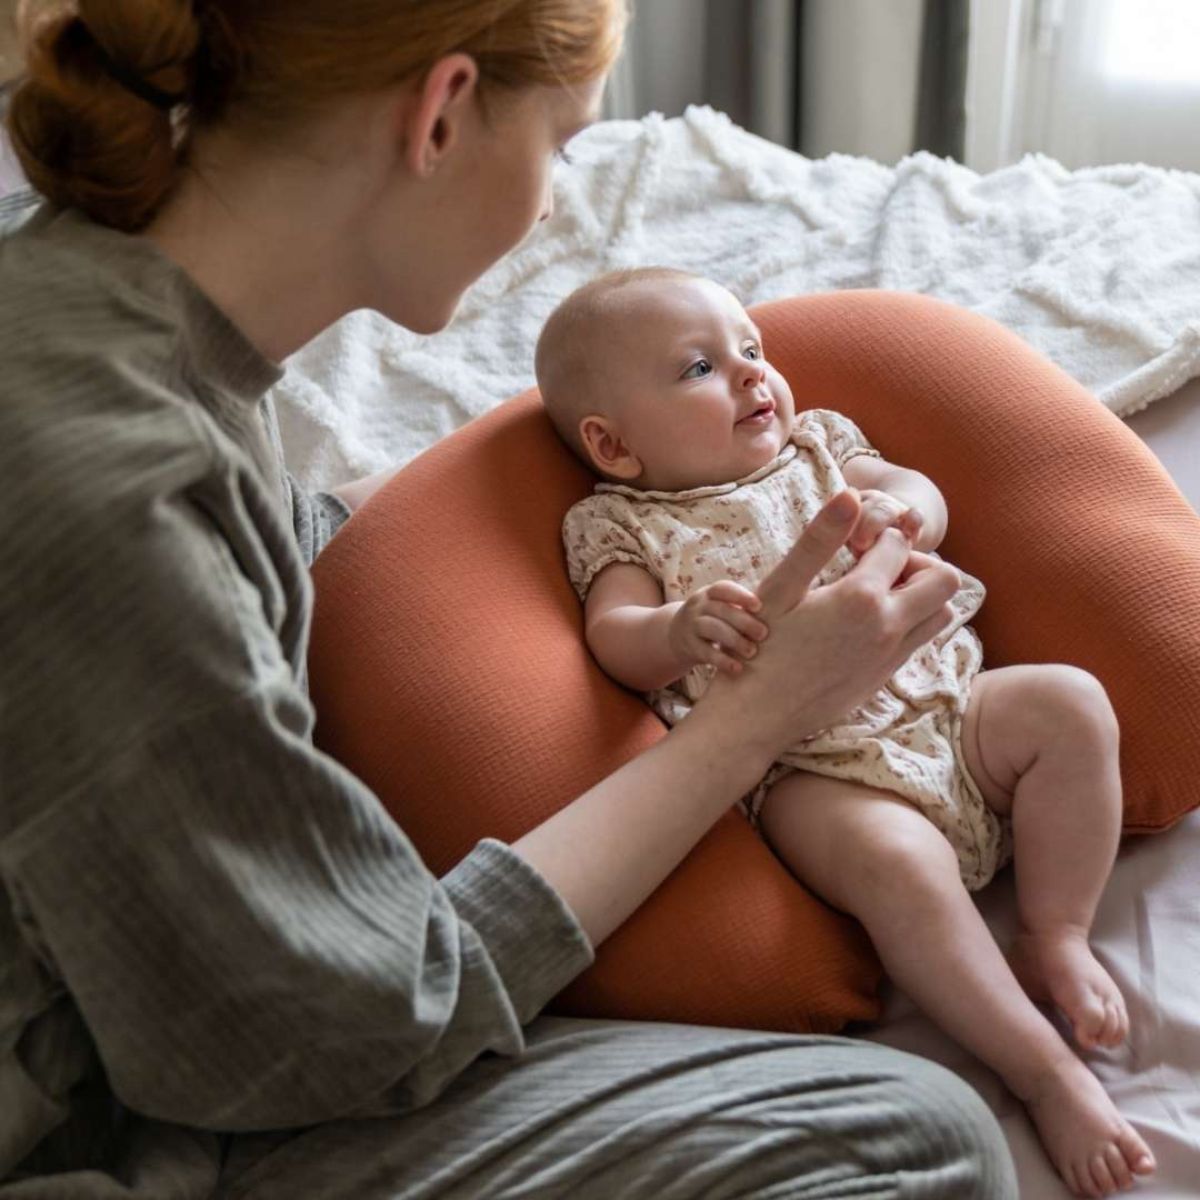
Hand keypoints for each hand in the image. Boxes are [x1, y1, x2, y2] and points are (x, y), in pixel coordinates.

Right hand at [668, 580, 768, 675]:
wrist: (675, 636)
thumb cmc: (711, 619)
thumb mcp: (718, 607)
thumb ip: (740, 608)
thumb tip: (779, 610)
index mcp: (709, 594)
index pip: (722, 589)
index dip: (741, 596)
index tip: (758, 606)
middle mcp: (698, 607)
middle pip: (721, 610)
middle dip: (744, 622)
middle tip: (763, 634)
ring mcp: (691, 626)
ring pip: (712, 629)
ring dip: (734, 640)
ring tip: (752, 652)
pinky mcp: (689, 647)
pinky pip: (706, 653)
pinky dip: (723, 661)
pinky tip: (737, 668)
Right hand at [702, 490, 958, 765]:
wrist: (754, 717)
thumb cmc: (757, 647)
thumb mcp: (781, 588)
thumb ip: (820, 539)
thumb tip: (851, 494)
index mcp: (862, 597)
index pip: (899, 544)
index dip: (878, 534)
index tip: (851, 544)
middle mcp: (888, 628)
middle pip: (946, 581)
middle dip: (918, 563)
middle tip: (877, 567)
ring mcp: (890, 657)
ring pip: (941, 615)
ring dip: (919, 595)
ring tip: (874, 594)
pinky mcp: (883, 679)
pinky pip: (919, 642)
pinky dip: (907, 623)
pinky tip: (863, 624)